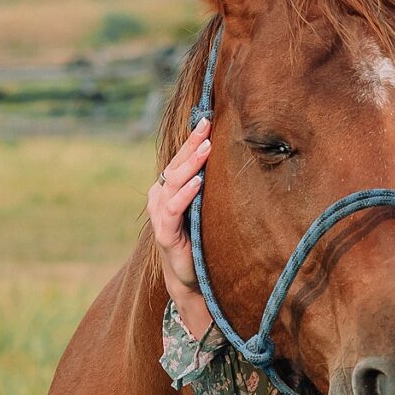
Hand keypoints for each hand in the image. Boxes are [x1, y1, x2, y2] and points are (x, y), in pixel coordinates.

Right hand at [147, 119, 213, 333]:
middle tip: (207, 124)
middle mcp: (160, 197)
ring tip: (206, 147)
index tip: (207, 117)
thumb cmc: (199, 238)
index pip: (181, 158)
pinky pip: (172, 209)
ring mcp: (159, 214)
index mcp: (169, 188)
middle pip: (176, 164)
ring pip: (173, 182)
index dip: (192, 138)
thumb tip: (235, 159)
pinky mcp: (164, 233)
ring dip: (190, 163)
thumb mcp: (206, 207)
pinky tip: (197, 183)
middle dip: (192, 144)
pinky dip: (184, 195)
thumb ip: (210, 185)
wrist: (189, 277)